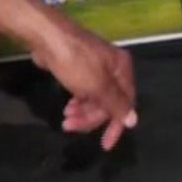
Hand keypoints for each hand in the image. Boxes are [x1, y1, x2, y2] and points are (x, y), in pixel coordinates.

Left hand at [30, 16, 137, 148]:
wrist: (48, 37)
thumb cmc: (76, 62)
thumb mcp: (98, 86)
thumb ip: (116, 105)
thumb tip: (134, 120)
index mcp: (122, 70)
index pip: (126, 104)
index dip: (116, 126)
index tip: (104, 145)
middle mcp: (113, 68)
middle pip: (108, 103)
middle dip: (90, 117)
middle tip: (69, 126)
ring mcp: (96, 68)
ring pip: (95, 99)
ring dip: (82, 111)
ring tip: (65, 116)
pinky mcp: (80, 68)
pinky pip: (84, 91)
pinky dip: (78, 101)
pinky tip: (67, 106)